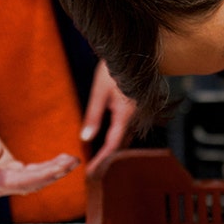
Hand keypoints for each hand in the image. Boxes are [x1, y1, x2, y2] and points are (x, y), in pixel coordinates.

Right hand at [0, 110, 77, 197]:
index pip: (17, 182)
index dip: (40, 176)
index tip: (60, 168)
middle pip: (29, 184)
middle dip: (52, 174)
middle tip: (73, 161)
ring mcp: (1, 181)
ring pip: (32, 181)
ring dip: (53, 172)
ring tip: (72, 160)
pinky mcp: (8, 173)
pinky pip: (31, 175)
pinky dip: (46, 169)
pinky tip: (61, 162)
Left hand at [81, 60, 137, 176]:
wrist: (133, 51)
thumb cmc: (115, 69)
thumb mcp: (99, 92)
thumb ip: (93, 116)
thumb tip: (85, 138)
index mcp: (125, 115)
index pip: (113, 145)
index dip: (102, 160)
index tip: (92, 172)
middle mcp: (134, 117)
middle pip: (121, 144)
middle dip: (107, 159)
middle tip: (94, 171)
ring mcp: (137, 112)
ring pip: (126, 137)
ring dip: (113, 149)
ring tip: (99, 159)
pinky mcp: (136, 108)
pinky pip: (128, 128)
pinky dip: (118, 138)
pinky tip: (110, 139)